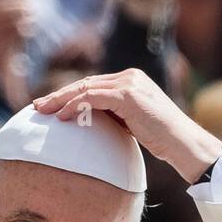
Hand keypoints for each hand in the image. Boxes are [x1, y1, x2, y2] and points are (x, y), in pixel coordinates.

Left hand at [34, 68, 221, 183]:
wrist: (184, 144)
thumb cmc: (162, 140)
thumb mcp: (134, 124)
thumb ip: (114, 117)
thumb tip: (89, 123)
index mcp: (130, 81)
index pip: (92, 84)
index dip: (68, 94)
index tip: (50, 106)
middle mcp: (129, 77)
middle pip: (85, 83)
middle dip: (59, 95)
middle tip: (37, 106)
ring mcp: (129, 83)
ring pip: (85, 88)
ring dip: (60, 99)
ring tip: (43, 111)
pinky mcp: (129, 95)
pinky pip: (92, 97)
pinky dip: (75, 106)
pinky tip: (61, 117)